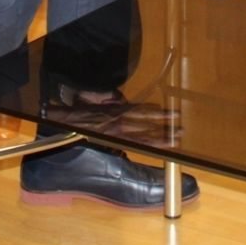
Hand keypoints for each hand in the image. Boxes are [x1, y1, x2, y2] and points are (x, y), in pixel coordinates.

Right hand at [42, 90, 180, 147]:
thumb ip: (109, 98)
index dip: (157, 112)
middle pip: (147, 122)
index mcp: (117, 110)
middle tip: (182, 127)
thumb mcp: (93, 97)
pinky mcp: (114, 140)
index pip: (142, 111)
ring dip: (162, 136)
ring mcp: (118, 132)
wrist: (63, 122)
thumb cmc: (77, 110)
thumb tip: (119, 97)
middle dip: (165, 125)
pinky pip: (136, 143)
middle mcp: (120, 120)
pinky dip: (150, 144)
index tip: (172, 113)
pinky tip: (160, 146)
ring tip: (177, 138)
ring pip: (145, 134)